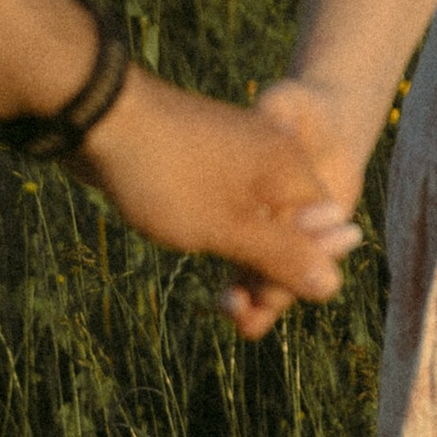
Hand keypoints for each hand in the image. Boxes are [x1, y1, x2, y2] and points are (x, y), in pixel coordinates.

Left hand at [77, 66, 357, 334]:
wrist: (103, 119)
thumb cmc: (170, 176)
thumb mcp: (230, 228)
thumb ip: (283, 257)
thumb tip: (333, 285)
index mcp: (290, 167)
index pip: (321, 235)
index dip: (295, 277)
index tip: (256, 312)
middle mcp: (273, 157)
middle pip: (291, 228)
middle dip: (269, 275)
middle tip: (238, 317)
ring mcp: (239, 156)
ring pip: (257, 219)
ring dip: (245, 261)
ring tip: (226, 302)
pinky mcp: (208, 159)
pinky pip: (230, 204)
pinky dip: (224, 234)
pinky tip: (204, 253)